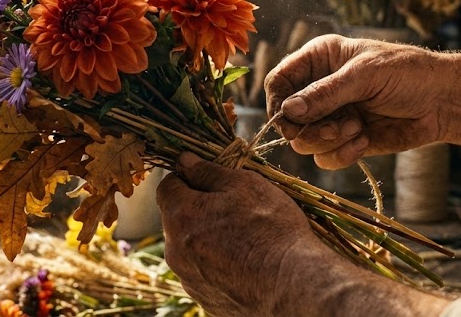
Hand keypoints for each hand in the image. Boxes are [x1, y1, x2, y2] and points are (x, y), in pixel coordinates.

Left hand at [155, 152, 331, 316]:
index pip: (167, 186)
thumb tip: (184, 160)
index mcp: (180, 217)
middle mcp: (175, 251)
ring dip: (206, 237)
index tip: (209, 178)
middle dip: (198, 208)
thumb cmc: (271, 229)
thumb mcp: (244, 186)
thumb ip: (208, 171)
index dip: (187, 177)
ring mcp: (188, 279)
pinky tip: (244, 263)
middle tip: (233, 208)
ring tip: (243, 238)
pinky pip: (203, 273)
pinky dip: (217, 264)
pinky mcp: (204, 299)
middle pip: (177, 218)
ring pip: (189, 248)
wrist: (293, 287)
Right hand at [264, 35, 448, 168]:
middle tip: (334, 127)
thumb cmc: (407, 74)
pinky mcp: (345, 140)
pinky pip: (325, 158)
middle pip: (287, 118)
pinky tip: (364, 142)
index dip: (277, 103)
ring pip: (304, 141)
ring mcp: (331, 116)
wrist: (444, 102)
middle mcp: (319, 88)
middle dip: (309, 127)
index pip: (279, 82)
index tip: (289, 122)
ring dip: (329, 140)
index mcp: (319, 60)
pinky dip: (342, 154)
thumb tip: (287, 111)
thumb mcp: (364, 76)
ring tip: (358, 129)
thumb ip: (325, 94)